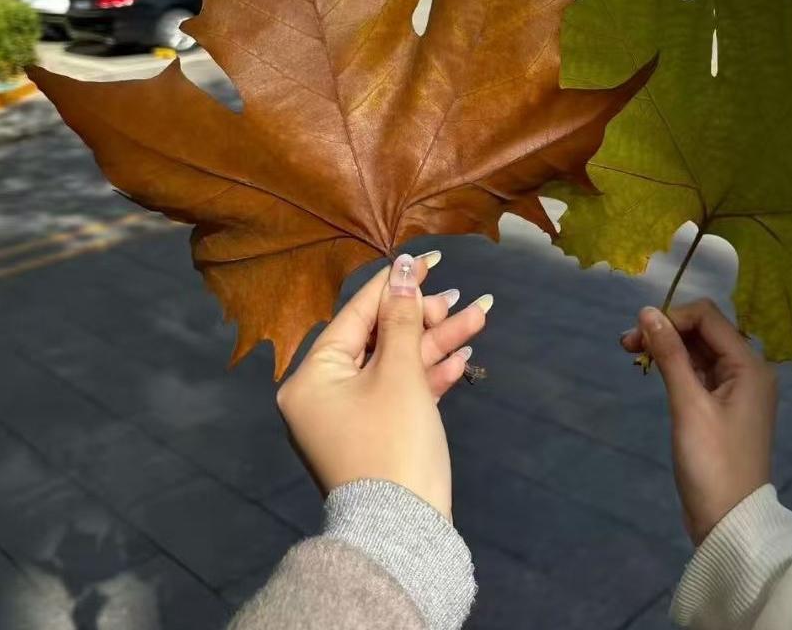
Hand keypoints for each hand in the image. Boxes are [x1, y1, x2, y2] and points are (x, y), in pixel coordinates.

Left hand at [276, 251, 491, 521]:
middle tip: (460, 297)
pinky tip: (464, 356)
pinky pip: (402, 393)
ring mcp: (352, 418)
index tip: (425, 258)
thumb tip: (403, 269)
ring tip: (479, 315)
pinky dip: (431, 375)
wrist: (404, 533)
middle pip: (380, 339)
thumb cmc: (393, 441)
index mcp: (313, 377)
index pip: (357, 315)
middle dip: (425, 317)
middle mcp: (325, 394)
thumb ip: (404, 318)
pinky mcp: (378, 436)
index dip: (395, 284)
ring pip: (398, 365)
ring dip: (437, 342)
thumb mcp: (400, 372)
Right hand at [620, 299, 776, 546]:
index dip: (672, 316)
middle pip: (704, 331)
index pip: (708, 317)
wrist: (729, 522)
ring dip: (668, 347)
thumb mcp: (688, 405)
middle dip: (667, 330)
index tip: (638, 333)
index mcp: (749, 365)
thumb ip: (669, 354)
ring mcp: (737, 389)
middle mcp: (748, 370)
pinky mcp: (724, 406)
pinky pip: (700, 371)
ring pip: (699, 350)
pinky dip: (676, 366)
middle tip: (627, 344)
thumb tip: (648, 312)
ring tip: (633, 353)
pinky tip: (654, 369)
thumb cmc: (712, 462)